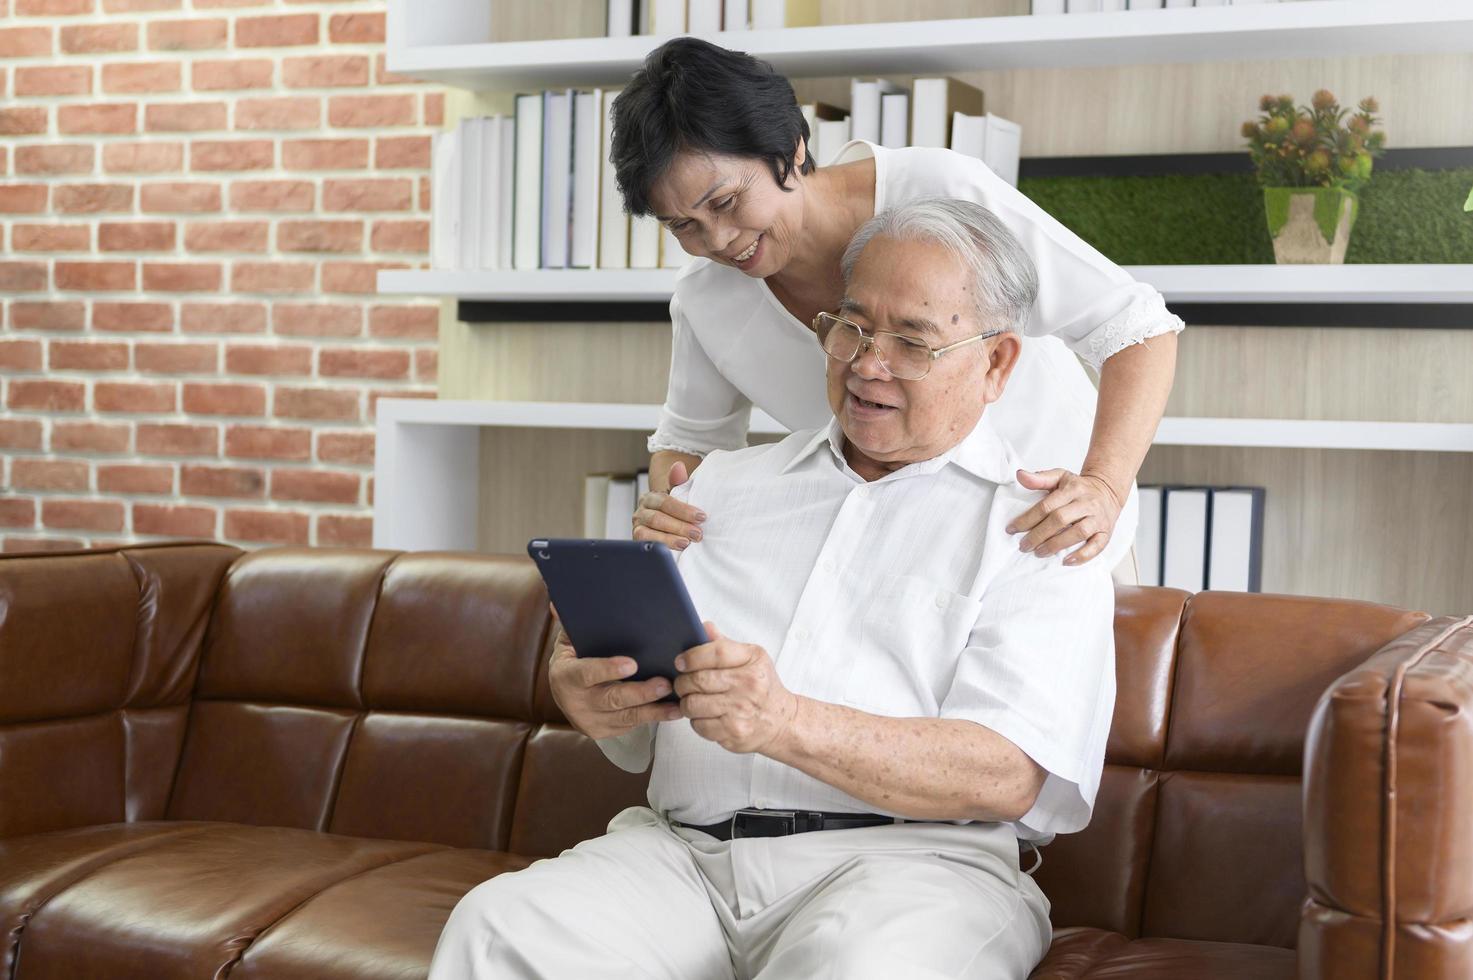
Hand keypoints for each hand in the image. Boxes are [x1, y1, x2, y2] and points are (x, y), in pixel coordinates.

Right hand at [547, 612, 682, 738]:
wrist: (565, 696)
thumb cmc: (573, 661)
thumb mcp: (568, 643)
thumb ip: (570, 624)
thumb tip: (557, 602)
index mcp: (565, 676)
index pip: (587, 673)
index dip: (608, 669)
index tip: (632, 664)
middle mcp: (576, 703)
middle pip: (612, 700)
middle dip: (640, 693)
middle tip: (664, 684)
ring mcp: (590, 721)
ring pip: (625, 718)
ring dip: (653, 711)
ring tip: (676, 703)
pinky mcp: (603, 732)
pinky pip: (630, 726)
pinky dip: (651, 718)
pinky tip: (670, 711)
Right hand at [632, 461, 706, 550]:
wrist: (665, 532)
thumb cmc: (674, 514)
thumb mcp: (678, 497)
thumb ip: (679, 483)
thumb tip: (679, 466)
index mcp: (651, 498)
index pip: (665, 502)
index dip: (684, 510)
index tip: (701, 517)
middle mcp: (641, 512)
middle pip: (657, 518)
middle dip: (679, 526)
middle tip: (697, 534)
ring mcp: (637, 528)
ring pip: (648, 533)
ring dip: (669, 539)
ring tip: (686, 543)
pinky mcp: (637, 543)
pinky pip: (644, 545)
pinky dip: (659, 548)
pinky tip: (673, 552)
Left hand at [673, 622, 798, 754]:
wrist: (780, 721)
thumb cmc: (762, 687)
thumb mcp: (751, 658)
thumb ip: (725, 645)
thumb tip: (704, 627)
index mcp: (753, 660)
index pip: (716, 652)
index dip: (692, 656)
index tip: (681, 662)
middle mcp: (749, 684)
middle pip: (699, 680)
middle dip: (682, 682)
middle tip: (682, 683)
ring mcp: (741, 710)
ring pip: (693, 704)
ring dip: (687, 702)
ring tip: (693, 699)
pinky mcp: (734, 732)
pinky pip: (699, 725)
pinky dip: (697, 721)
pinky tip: (706, 715)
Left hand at [1007, 468, 1123, 565]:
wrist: (1108, 490)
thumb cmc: (1078, 487)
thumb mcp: (1059, 477)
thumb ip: (1039, 478)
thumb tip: (1020, 475)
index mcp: (1072, 489)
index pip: (1046, 506)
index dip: (1027, 519)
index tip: (1012, 529)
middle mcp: (1086, 503)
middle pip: (1060, 520)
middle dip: (1039, 535)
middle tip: (1024, 546)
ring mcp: (1098, 518)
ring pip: (1078, 533)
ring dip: (1057, 545)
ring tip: (1039, 553)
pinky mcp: (1106, 532)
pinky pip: (1097, 546)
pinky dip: (1082, 556)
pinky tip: (1067, 561)